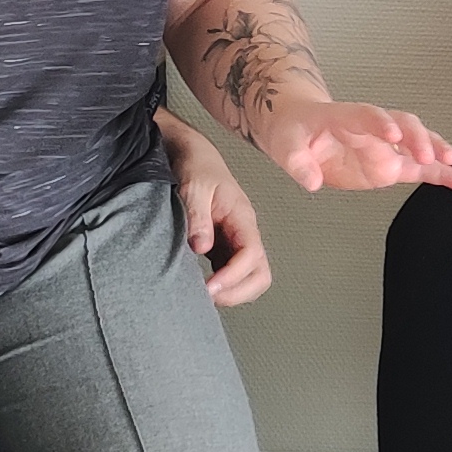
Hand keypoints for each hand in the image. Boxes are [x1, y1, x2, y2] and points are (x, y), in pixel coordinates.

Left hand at [157, 106, 269, 305]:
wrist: (191, 154)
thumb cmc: (196, 165)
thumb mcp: (194, 186)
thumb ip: (197, 216)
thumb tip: (201, 247)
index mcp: (242, 216)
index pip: (251, 254)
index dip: (233, 275)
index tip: (209, 286)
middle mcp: (244, 232)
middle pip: (260, 273)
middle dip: (239, 292)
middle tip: (209, 297)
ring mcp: (235, 241)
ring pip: (251, 277)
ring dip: (233, 293)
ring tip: (205, 296)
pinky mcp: (222, 247)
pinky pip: (232, 274)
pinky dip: (223, 287)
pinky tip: (201, 288)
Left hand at [258, 94, 451, 194]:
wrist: (300, 130)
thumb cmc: (294, 131)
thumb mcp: (284, 145)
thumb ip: (298, 163)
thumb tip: (311, 181)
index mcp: (346, 117)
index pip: (367, 115)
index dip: (381, 123)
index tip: (392, 135)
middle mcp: (373, 129)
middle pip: (402, 125)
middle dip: (417, 138)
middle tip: (426, 156)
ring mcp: (385, 147)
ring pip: (418, 144)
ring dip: (436, 151)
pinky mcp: (391, 166)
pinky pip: (421, 169)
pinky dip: (442, 174)